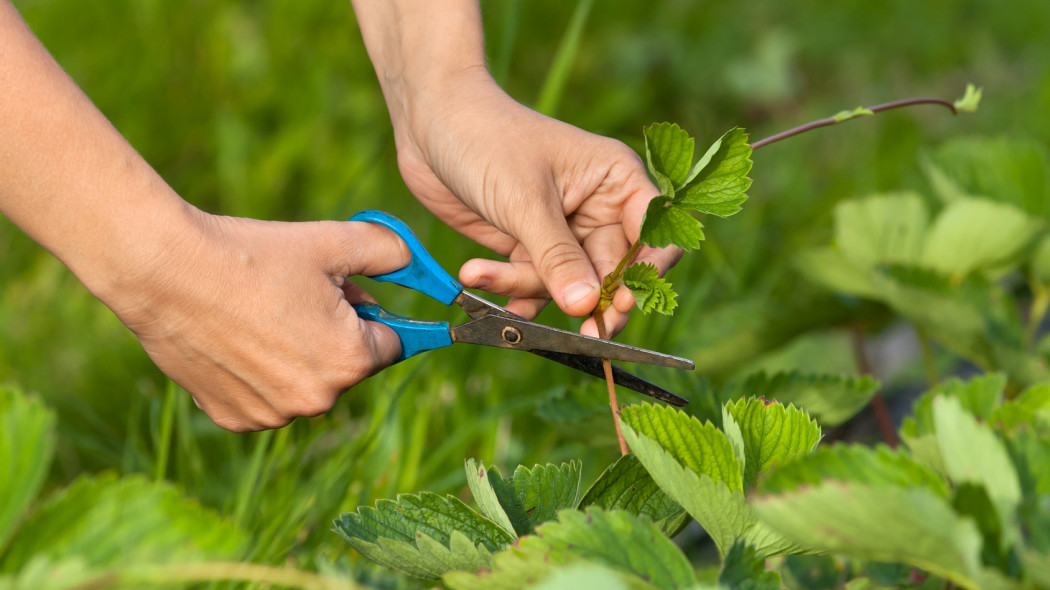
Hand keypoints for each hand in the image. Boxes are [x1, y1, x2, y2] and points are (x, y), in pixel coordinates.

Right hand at [103, 211, 409, 431]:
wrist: (165, 271)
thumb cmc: (252, 254)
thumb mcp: (332, 241)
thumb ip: (390, 251)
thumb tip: (414, 260)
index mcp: (350, 361)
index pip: (392, 344)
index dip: (373, 314)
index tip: (349, 294)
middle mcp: (316, 400)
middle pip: (348, 365)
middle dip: (335, 332)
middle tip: (296, 293)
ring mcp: (271, 416)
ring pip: (306, 382)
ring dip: (297, 354)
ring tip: (261, 311)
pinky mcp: (232, 418)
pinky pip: (265, 397)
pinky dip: (259, 373)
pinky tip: (235, 337)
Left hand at [389, 69, 680, 336]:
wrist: (429, 124)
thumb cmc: (486, 141)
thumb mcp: (525, 201)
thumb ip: (558, 258)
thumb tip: (588, 306)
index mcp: (616, 180)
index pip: (655, 235)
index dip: (647, 273)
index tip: (623, 302)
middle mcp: (597, 208)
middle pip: (613, 273)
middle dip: (586, 299)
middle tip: (578, 330)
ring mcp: (562, 230)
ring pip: (566, 284)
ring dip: (525, 286)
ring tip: (476, 273)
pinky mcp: (528, 245)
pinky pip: (532, 283)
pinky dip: (508, 289)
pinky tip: (478, 278)